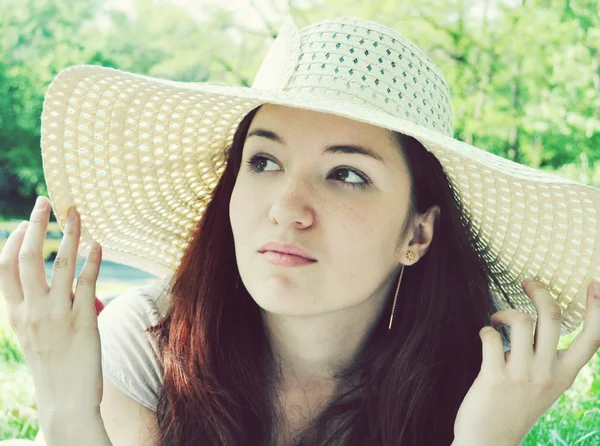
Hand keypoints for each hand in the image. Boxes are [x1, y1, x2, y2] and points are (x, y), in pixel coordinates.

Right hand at [0, 196, 102, 419]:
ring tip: (76, 213)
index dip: (14, 240)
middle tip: (46, 200)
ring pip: (59, 264)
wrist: (65, 403)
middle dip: (36, 224)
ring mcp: (56, 316)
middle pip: (26, 258)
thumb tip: (43, 283)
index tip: (27, 222)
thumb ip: (32, 309)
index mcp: (15, 314)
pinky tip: (98, 244)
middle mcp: (32, 311)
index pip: (4, 268)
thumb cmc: (52, 368)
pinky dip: (93, 260)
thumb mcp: (31, 336)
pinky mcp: (83, 322)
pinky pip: (87, 283)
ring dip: (69, 234)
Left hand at [453, 279, 599, 445]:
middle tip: (526, 283)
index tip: (594, 284)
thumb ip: (547, 358)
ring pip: (520, 320)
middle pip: (551, 316)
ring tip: (497, 320)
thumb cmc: (515, 407)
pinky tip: (485, 336)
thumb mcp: (545, 386)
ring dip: (504, 312)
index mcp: (565, 374)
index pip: (592, 339)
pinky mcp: (495, 377)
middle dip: (539, 290)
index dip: (597, 309)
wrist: (490, 441)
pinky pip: (491, 336)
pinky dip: (486, 329)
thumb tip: (533, 321)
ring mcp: (522, 376)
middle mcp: (548, 373)